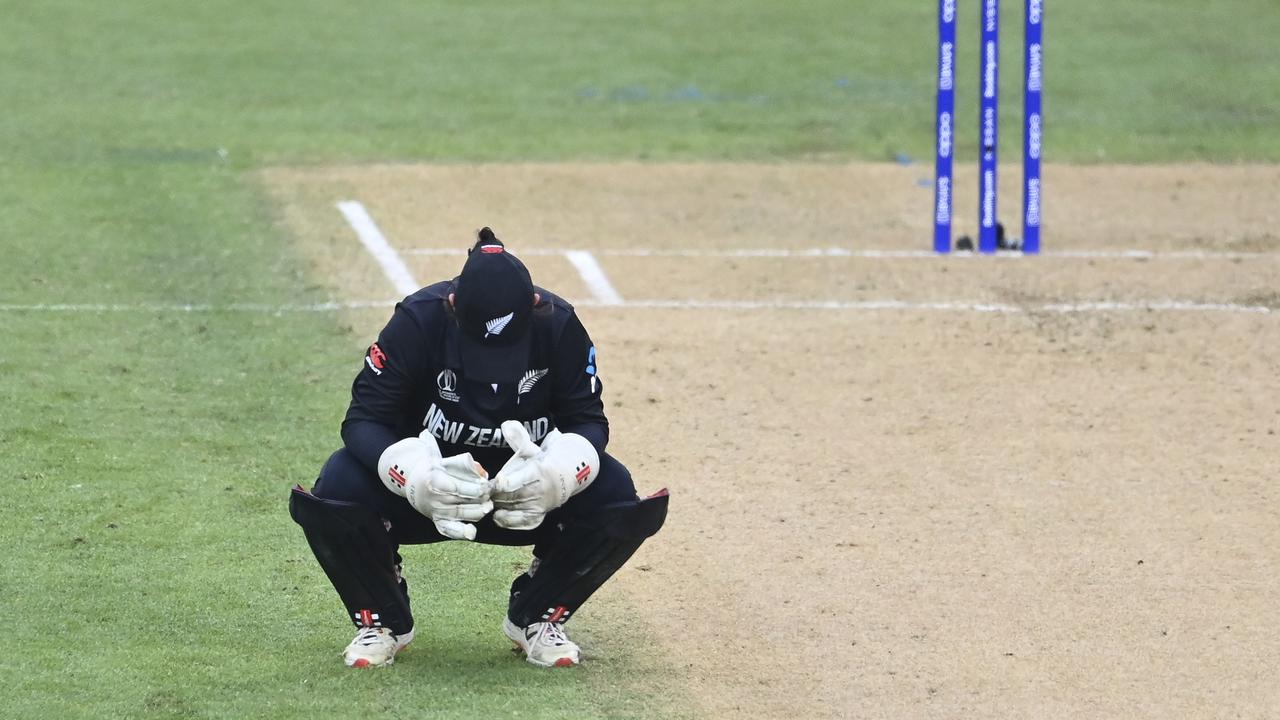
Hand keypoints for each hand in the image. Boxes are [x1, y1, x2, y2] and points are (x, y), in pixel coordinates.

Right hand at [377, 432, 491, 540]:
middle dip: (481, 500)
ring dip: (478, 512)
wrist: (414, 482)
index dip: (477, 488)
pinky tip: (471, 532)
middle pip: (463, 502)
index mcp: (436, 481)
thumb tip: (483, 474)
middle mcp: (435, 499)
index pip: (460, 488)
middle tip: (490, 495)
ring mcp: (436, 512)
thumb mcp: (445, 462)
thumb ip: (464, 465)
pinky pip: (449, 530)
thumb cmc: (434, 470)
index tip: (488, 486)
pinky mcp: (437, 522)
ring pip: (462, 515)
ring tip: (487, 506)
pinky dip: (460, 533)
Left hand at [492, 421, 598, 529]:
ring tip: (488, 502)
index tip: (496, 481)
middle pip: (512, 496)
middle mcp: (540, 490)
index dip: (506, 481)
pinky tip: (498, 517)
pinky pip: (523, 523)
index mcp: (538, 470)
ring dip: (499, 507)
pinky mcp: (539, 516)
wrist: (565, 476)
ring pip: (514, 510)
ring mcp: (540, 505)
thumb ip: (518, 437)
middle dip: (496, 495)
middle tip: (484, 492)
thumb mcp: (530, 447)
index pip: (519, 479)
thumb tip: (506, 424)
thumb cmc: (540, 461)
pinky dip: (509, 522)